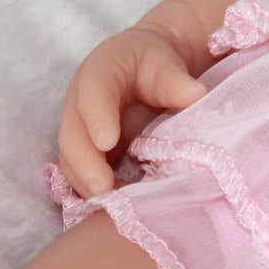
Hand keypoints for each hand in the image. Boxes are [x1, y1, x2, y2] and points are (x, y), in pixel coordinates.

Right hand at [57, 24, 207, 197]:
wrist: (145, 66)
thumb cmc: (154, 62)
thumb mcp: (164, 63)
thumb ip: (175, 81)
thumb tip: (197, 95)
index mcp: (98, 73)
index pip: (93, 95)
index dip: (97, 119)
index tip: (108, 142)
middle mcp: (79, 104)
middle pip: (72, 135)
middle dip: (84, 164)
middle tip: (103, 188)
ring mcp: (80, 130)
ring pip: (72, 160)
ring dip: (86, 184)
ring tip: (110, 206)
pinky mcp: (89, 151)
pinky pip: (84, 173)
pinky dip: (95, 190)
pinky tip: (116, 206)